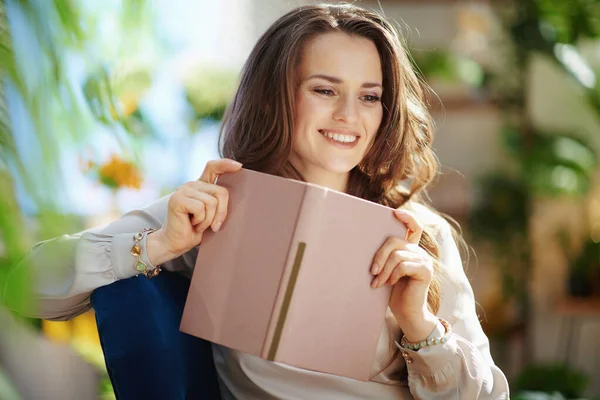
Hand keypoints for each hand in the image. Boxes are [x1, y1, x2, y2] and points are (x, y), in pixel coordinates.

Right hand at [147, 159, 241, 265]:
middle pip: (221, 191)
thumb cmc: (196, 230)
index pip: (213, 167)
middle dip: (222, 212)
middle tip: (213, 226)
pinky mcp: (177, 199)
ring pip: (212, 202)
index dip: (226, 164)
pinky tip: (192, 224)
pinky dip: (200, 221)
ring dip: (209, 220)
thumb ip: (220, 202)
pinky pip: (200, 208)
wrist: (176, 243)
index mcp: (201, 186)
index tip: (239, 166)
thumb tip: (240, 195)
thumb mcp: (213, 214)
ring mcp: (183, 190)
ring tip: (198, 224)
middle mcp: (192, 185)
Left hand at [370, 208, 436, 341]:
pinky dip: (392, 275)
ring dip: (383, 270)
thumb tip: (363, 242)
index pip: (414, 227)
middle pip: (394, 241)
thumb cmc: (392, 292)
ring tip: (377, 283)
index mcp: (410, 249)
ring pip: (397, 255)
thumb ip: (385, 256)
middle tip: (372, 272)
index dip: (407, 218)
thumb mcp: (386, 270)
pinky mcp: (425, 271)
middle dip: (379, 256)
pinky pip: (403, 265)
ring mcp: (424, 260)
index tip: (396, 213)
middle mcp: (419, 251)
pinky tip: (389, 284)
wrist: (406, 313)